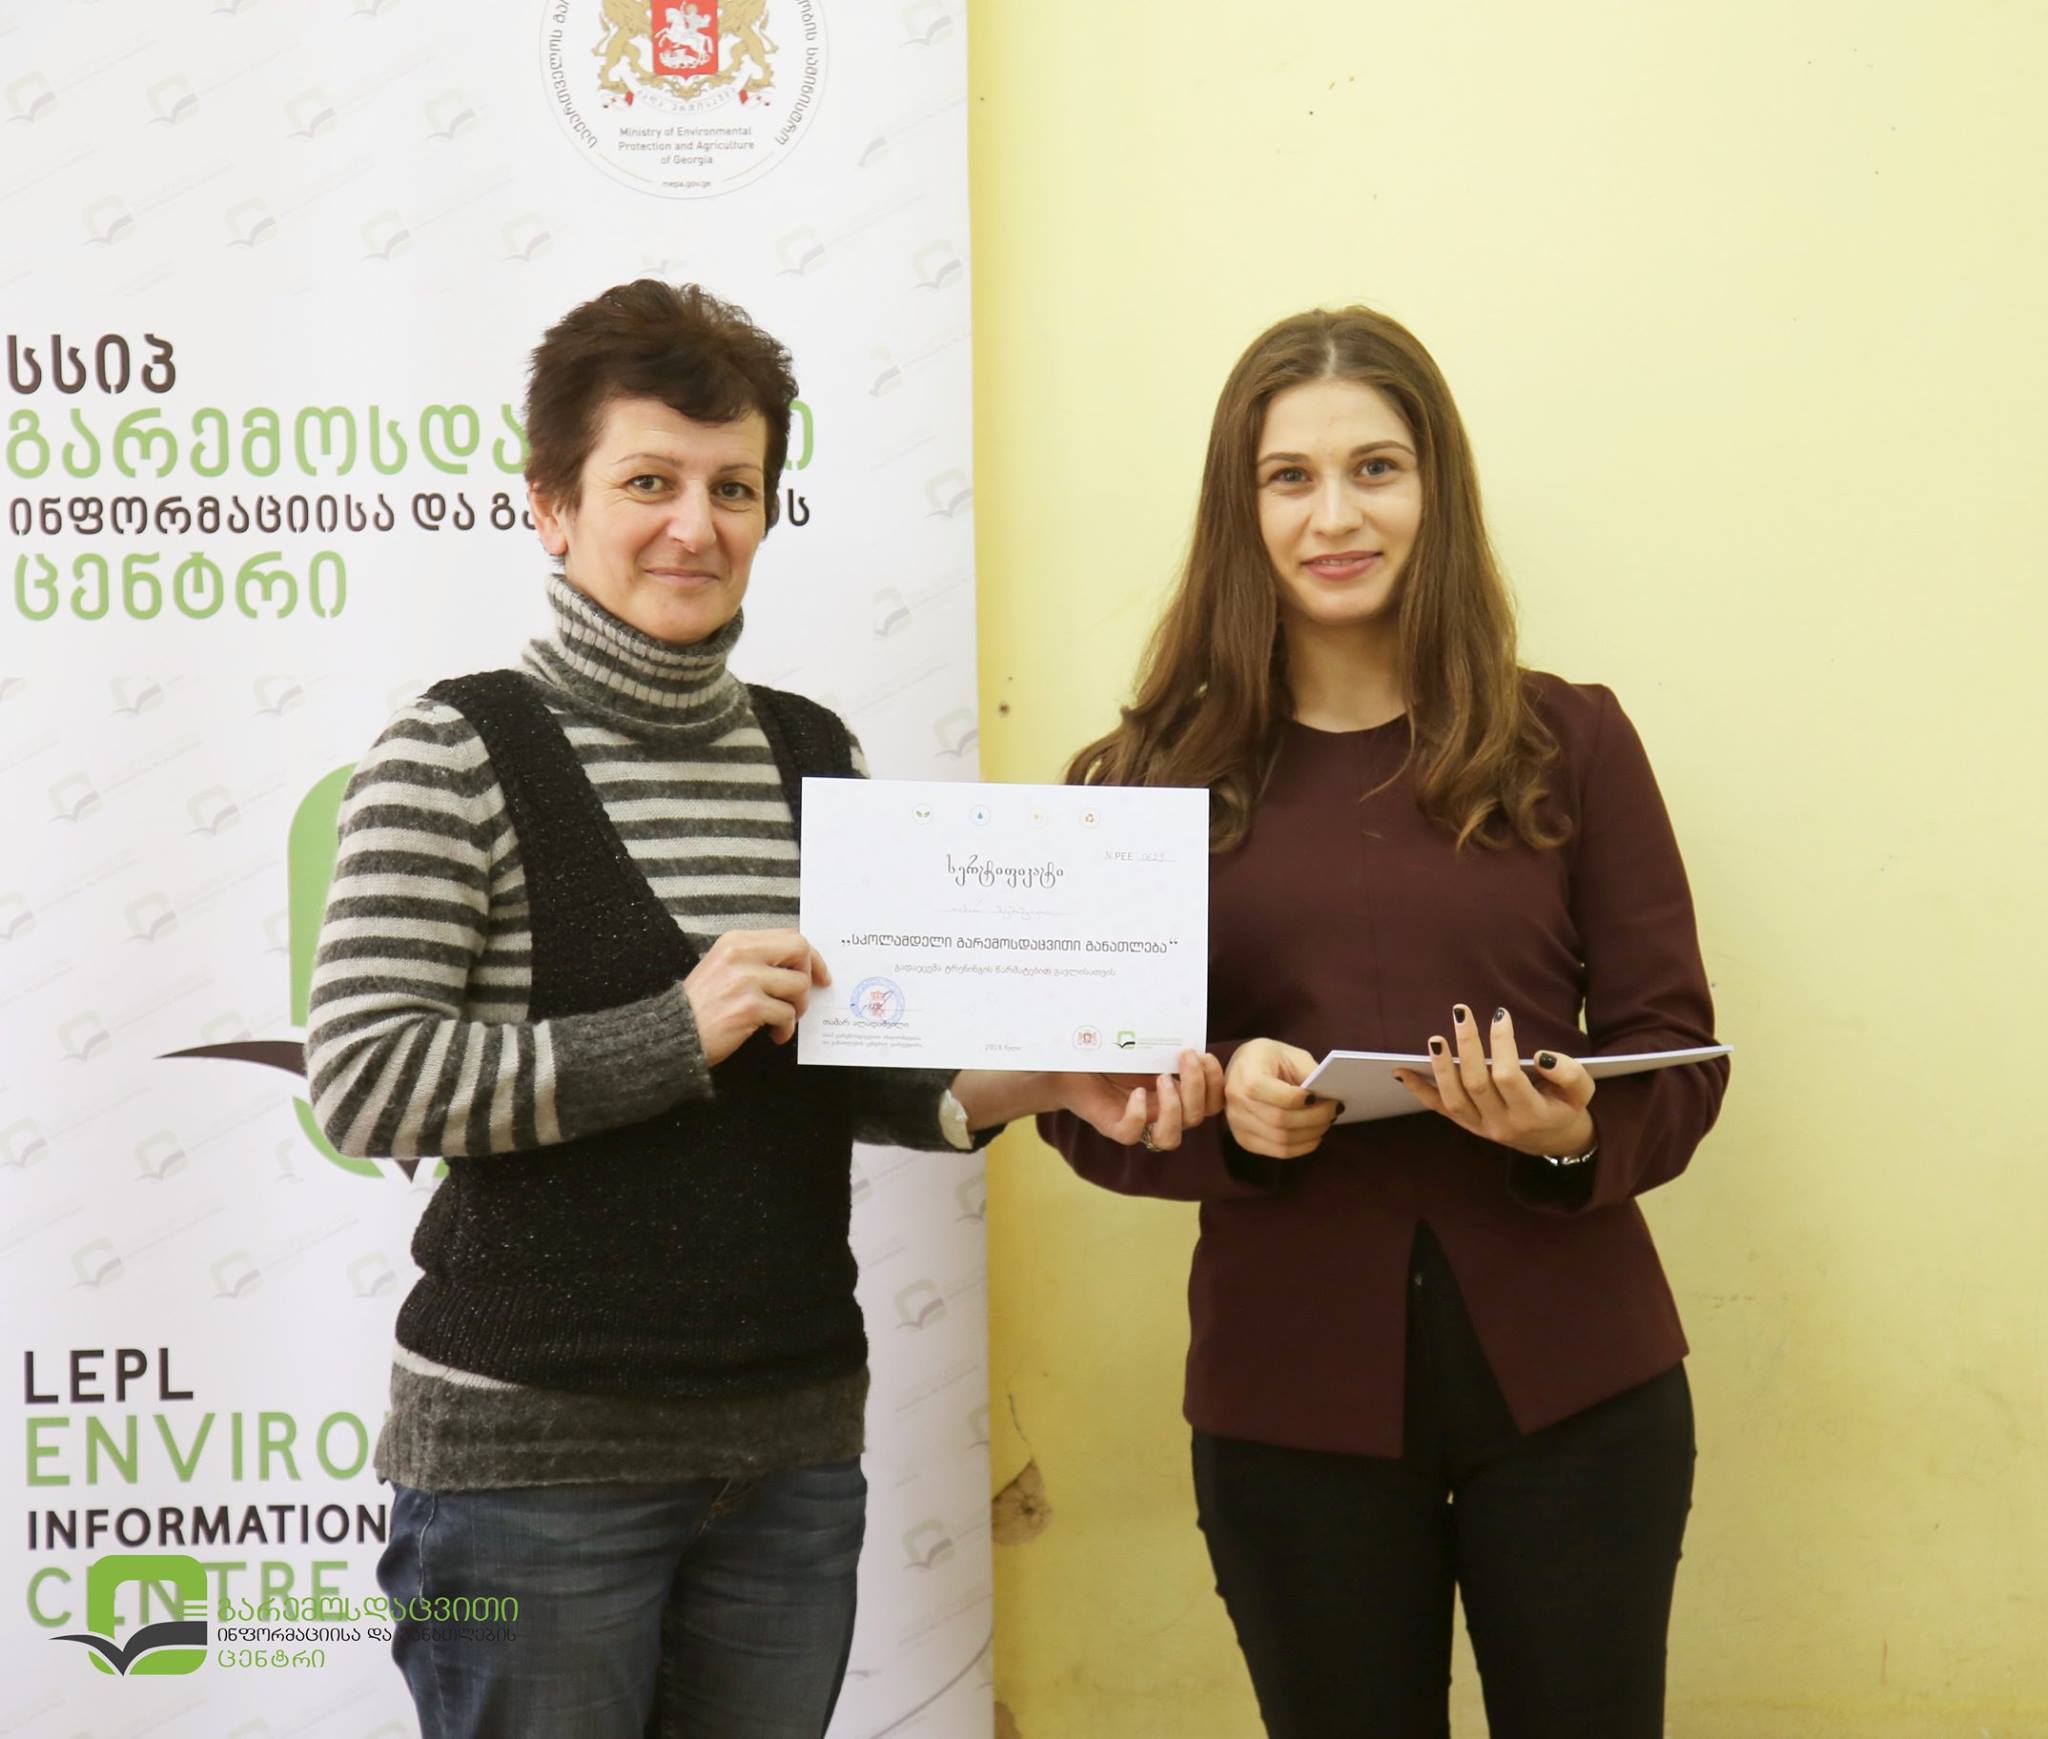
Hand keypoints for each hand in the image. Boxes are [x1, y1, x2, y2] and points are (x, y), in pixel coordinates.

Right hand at [681, 929, 830, 1066]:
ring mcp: (745, 980)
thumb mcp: (724, 968)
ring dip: (798, 1008)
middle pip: (800, 950)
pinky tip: (774, 1035)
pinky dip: (786, 1030)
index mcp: (736, 941)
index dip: (811, 957)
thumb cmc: (701, 1006)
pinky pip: (787, 1014)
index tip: (819, 975)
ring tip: (782, 1020)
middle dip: (810, 975)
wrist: (673, 1034)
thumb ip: (757, 960)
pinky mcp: (749, 1007)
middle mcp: (740, 954)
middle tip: (804, 997)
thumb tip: (799, 965)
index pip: (789, 936)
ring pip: (799, 985)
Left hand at [1050, 1049, 1225, 1148]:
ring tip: (1162, 1078)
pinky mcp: (1112, 1126)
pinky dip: (1138, 1116)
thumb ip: (1165, 1041)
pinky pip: (1132, 1135)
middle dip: (1197, 1086)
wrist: (1068, 1060)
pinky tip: (1135, 1094)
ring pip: (1171, 1138)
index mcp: (1175, 1093)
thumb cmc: (1108, 1049)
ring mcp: (1138, 1122)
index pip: (1211, 1102)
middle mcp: (1160, 1111)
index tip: (1205, 1054)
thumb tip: (1187, 1022)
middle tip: (1185, 1056)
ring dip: (1175, 1109)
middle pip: (1197, 1117)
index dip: (1216, 1083)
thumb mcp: (1142, 1042)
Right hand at [1224, 1038, 1339, 1158]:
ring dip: (1311, 1133)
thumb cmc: (1270, 1058)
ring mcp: (1237, 1124)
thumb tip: (1330, 1096)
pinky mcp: (1244, 1139)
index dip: (1303, 1100)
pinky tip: (1314, 1136)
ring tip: (1326, 1121)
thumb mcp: (1291, 1055)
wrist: (1242, 1066)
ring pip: (1282, 1139)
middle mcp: (1236, 1102)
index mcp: (1247, 1075)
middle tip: (1334, 1109)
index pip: (1278, 1096)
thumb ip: (1310, 1073)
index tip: (1321, 1096)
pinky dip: (1302, 1147)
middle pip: (1281, 1121)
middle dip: (1315, 1118)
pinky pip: (1278, 1151)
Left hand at [1392, 1004, 1596, 1156]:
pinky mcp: (1466, 1125)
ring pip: (1453, 1099)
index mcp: (1531, 1114)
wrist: (1554, 1139)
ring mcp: (1480, 1127)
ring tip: (1435, 1039)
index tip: (1501, 1016)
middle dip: (1467, 1046)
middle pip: (1476, 1084)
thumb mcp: (1582, 1090)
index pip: (1508, 1077)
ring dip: (1441, 1067)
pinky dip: (1419, 1090)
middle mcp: (1502, 1124)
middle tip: (1461, 1013)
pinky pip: (1439, 1109)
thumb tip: (1540, 1056)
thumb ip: (1568, 1072)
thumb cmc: (1565, 1106)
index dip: (1502, 1045)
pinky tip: (1403, 1071)